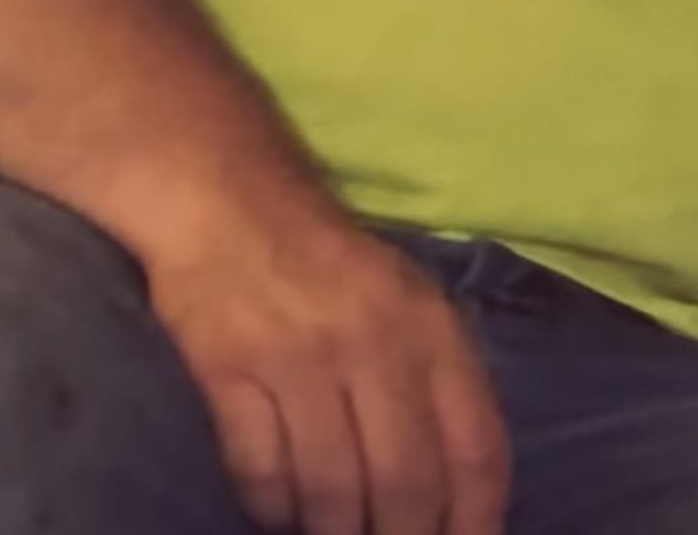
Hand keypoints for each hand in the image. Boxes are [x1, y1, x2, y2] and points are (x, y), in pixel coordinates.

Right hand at [146, 210, 509, 534]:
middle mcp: (372, 342)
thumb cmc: (324, 261)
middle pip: (404, 483)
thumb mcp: (407, 301)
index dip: (473, 522)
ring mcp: (295, 353)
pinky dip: (270, 506)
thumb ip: (439, 383)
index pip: (476, 452)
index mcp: (430, 328)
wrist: (220, 196)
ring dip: (331, 531)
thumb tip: (456, 495)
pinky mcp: (226, 362)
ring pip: (331, 486)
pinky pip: (259, 465)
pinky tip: (274, 512)